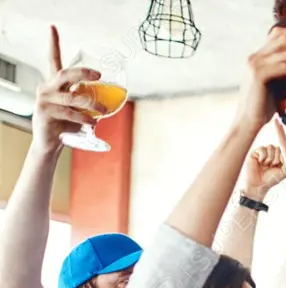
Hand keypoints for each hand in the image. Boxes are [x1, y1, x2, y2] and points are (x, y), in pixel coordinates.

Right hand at [32, 26, 102, 152]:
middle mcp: (48, 87)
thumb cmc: (68, 124)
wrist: (51, 143)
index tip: (52, 27)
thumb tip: (121, 96)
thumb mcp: (80, 109)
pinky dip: (82, 117)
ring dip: (90, 103)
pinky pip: (68, 112)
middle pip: (64, 73)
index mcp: (56, 83)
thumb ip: (92, 100)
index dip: (53, 43)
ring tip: (103, 109)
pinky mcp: (44, 113)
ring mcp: (44, 99)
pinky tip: (93, 121)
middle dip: (82, 72)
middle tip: (98, 75)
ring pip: (71, 96)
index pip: (52, 58)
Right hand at [235, 27, 285, 132]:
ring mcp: (256, 65)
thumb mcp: (273, 86)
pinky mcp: (259, 76)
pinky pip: (285, 68)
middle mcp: (256, 57)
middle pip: (285, 39)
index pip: (278, 33)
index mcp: (259, 56)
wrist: (248, 122)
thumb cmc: (263, 108)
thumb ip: (282, 76)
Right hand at [239, 144, 285, 201]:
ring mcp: (263, 152)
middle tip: (272, 166)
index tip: (280, 164)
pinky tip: (260, 162)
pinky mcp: (255, 152)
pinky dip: (263, 156)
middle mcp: (271, 153)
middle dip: (277, 159)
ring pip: (271, 147)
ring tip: (267, 165)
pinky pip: (262, 148)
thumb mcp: (284, 172)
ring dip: (270, 158)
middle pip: (278, 148)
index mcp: (278, 157)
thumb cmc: (271, 179)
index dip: (283, 157)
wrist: (258, 185)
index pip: (284, 150)